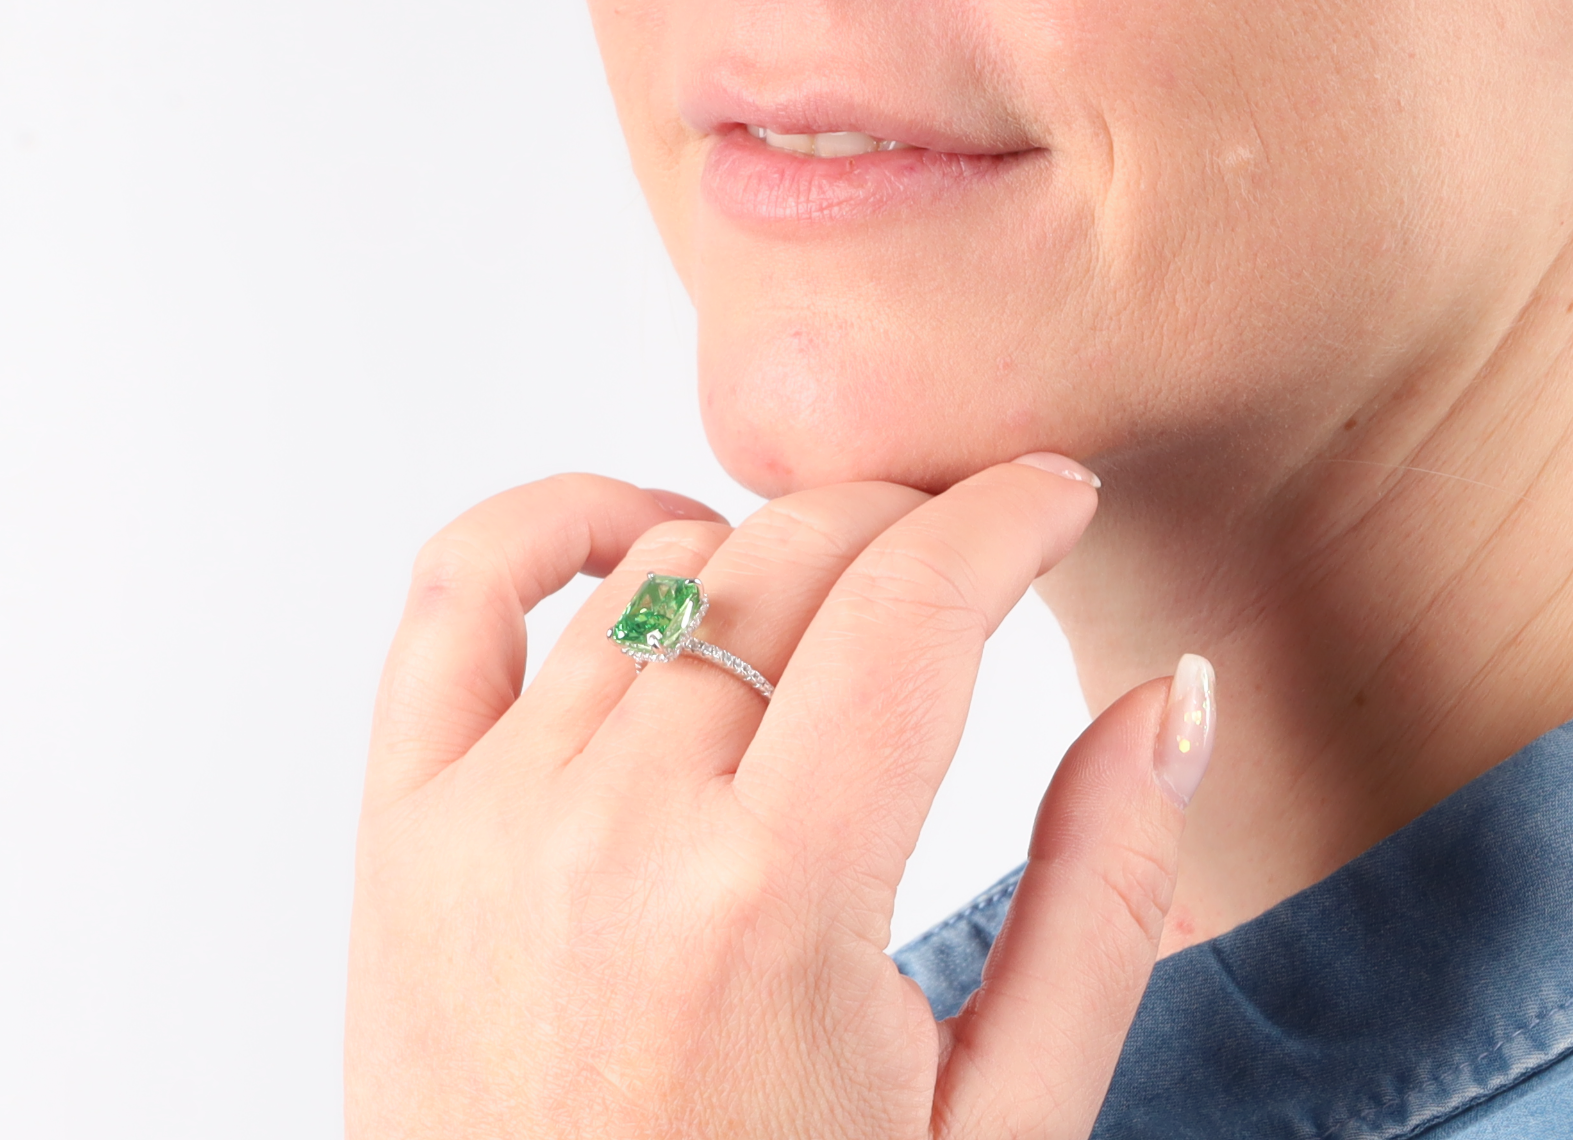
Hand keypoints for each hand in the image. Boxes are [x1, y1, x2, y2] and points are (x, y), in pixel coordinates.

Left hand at [347, 462, 1206, 1137]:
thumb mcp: (1000, 1129)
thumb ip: (1104, 900)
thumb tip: (1169, 698)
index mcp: (775, 907)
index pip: (913, 608)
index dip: (1006, 517)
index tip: (1053, 495)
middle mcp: (617, 831)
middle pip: (791, 561)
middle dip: (909, 525)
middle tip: (965, 561)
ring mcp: (488, 815)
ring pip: (662, 569)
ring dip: (771, 553)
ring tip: (833, 609)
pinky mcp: (403, 824)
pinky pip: (458, 590)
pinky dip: (555, 522)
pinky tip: (644, 537)